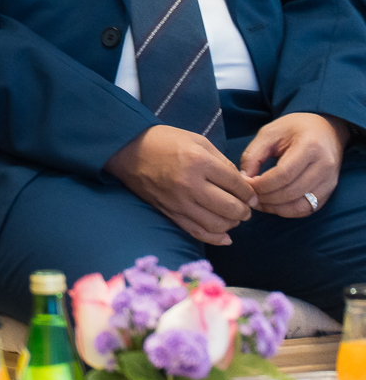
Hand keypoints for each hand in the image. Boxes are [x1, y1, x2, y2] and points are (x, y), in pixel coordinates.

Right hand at [105, 125, 255, 245]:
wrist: (128, 150)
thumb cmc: (165, 141)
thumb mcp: (198, 141)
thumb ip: (222, 162)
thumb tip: (242, 185)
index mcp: (199, 162)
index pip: (237, 185)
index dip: (249, 193)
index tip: (252, 195)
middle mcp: (190, 185)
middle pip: (230, 208)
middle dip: (244, 211)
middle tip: (245, 208)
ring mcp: (178, 202)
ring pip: (216, 224)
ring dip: (231, 224)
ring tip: (233, 218)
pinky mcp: (169, 212)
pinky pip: (196, 232)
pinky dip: (215, 238)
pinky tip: (225, 237)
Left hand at [240, 112, 346, 217]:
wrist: (325, 129)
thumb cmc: (294, 128)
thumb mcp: (269, 133)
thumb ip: (253, 155)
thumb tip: (243, 179)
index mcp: (310, 147)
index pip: (283, 175)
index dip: (261, 184)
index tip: (245, 184)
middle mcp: (324, 166)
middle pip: (291, 192)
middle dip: (265, 198)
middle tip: (249, 195)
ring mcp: (330, 180)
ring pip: (300, 205)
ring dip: (275, 208)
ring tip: (258, 201)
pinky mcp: (329, 191)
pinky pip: (308, 209)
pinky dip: (288, 211)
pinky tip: (272, 204)